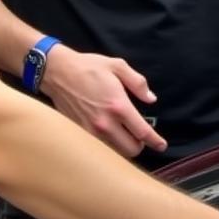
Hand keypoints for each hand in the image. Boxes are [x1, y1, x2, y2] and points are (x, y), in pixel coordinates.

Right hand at [40, 45, 167, 157]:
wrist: (57, 72)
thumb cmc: (88, 67)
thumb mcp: (118, 66)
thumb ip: (138, 83)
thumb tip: (150, 99)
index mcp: (118, 106)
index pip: (142, 132)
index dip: (155, 141)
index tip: (161, 145)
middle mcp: (105, 123)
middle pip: (130, 150)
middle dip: (140, 145)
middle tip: (140, 136)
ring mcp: (90, 131)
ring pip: (114, 152)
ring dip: (123, 146)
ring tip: (124, 134)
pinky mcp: (79, 133)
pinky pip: (99, 147)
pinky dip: (108, 145)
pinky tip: (109, 133)